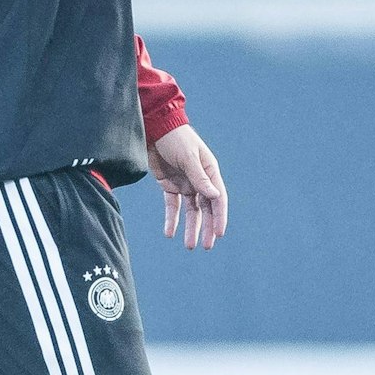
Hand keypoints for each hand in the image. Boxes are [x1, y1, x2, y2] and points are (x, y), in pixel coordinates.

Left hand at [147, 124, 227, 250]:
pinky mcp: (169, 185)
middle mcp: (200, 181)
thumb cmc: (176, 138)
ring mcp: (185, 184)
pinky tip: (169, 233)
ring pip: (190, 211)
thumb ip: (200, 178)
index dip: (219, 217)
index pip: (218, 199)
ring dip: (190, 228)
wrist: (155, 128)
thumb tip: (215, 196)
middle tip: (206, 246)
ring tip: (189, 246)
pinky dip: (171, 219)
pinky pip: (172, 206)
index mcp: (209, 172)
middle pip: (206, 209)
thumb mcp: (188, 157)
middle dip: (207, 228)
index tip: (218, 234)